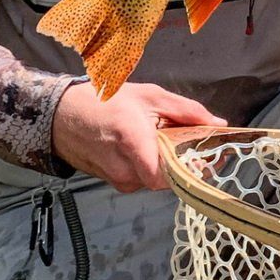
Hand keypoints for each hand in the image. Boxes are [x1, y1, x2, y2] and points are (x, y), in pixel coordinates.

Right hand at [51, 80, 224, 192]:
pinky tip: (148, 149)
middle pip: (166, 178)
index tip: (206, 157)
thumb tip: (218, 124)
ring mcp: (115, 179)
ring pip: (154, 180)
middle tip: (193, 146)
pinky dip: (150, 167)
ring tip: (165, 141)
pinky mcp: (112, 183)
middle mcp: (123, 167)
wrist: (60, 115)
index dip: (190, 170)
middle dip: (182, 164)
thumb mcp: (150, 96)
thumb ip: (187, 111)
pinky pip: (141, 179)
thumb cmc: (106, 101)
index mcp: (133, 141)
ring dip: (165, 164)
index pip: (166, 176)